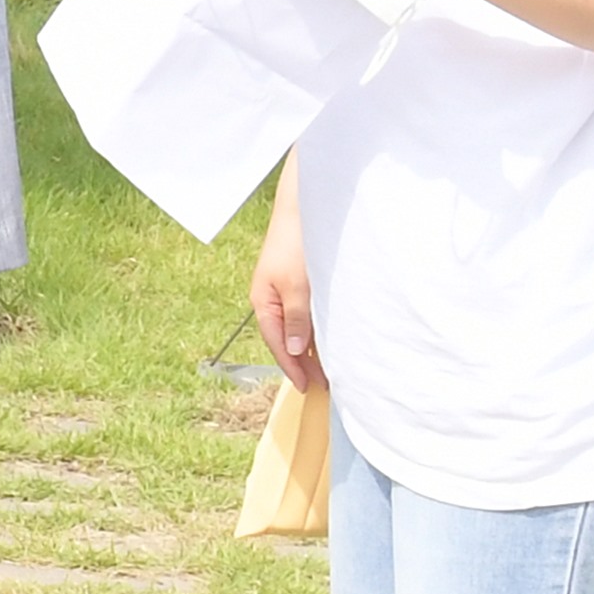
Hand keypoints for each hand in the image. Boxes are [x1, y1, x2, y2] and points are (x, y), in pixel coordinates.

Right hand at [252, 160, 323, 390]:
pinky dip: (316, 329)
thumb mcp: (297, 285)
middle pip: (286, 339)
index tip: (310, 388)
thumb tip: (294, 350)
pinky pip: (305, 314)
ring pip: (297, 327)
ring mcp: (284, 291)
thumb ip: (297, 318)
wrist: (303, 206)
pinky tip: (329, 337)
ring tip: (330, 368)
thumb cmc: (296, 243)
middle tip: (325, 385)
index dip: (293, 368)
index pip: (278, 344)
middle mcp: (272, 299)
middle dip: (303, 363)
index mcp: (263, 302)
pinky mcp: (298, 282)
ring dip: (311, 347)